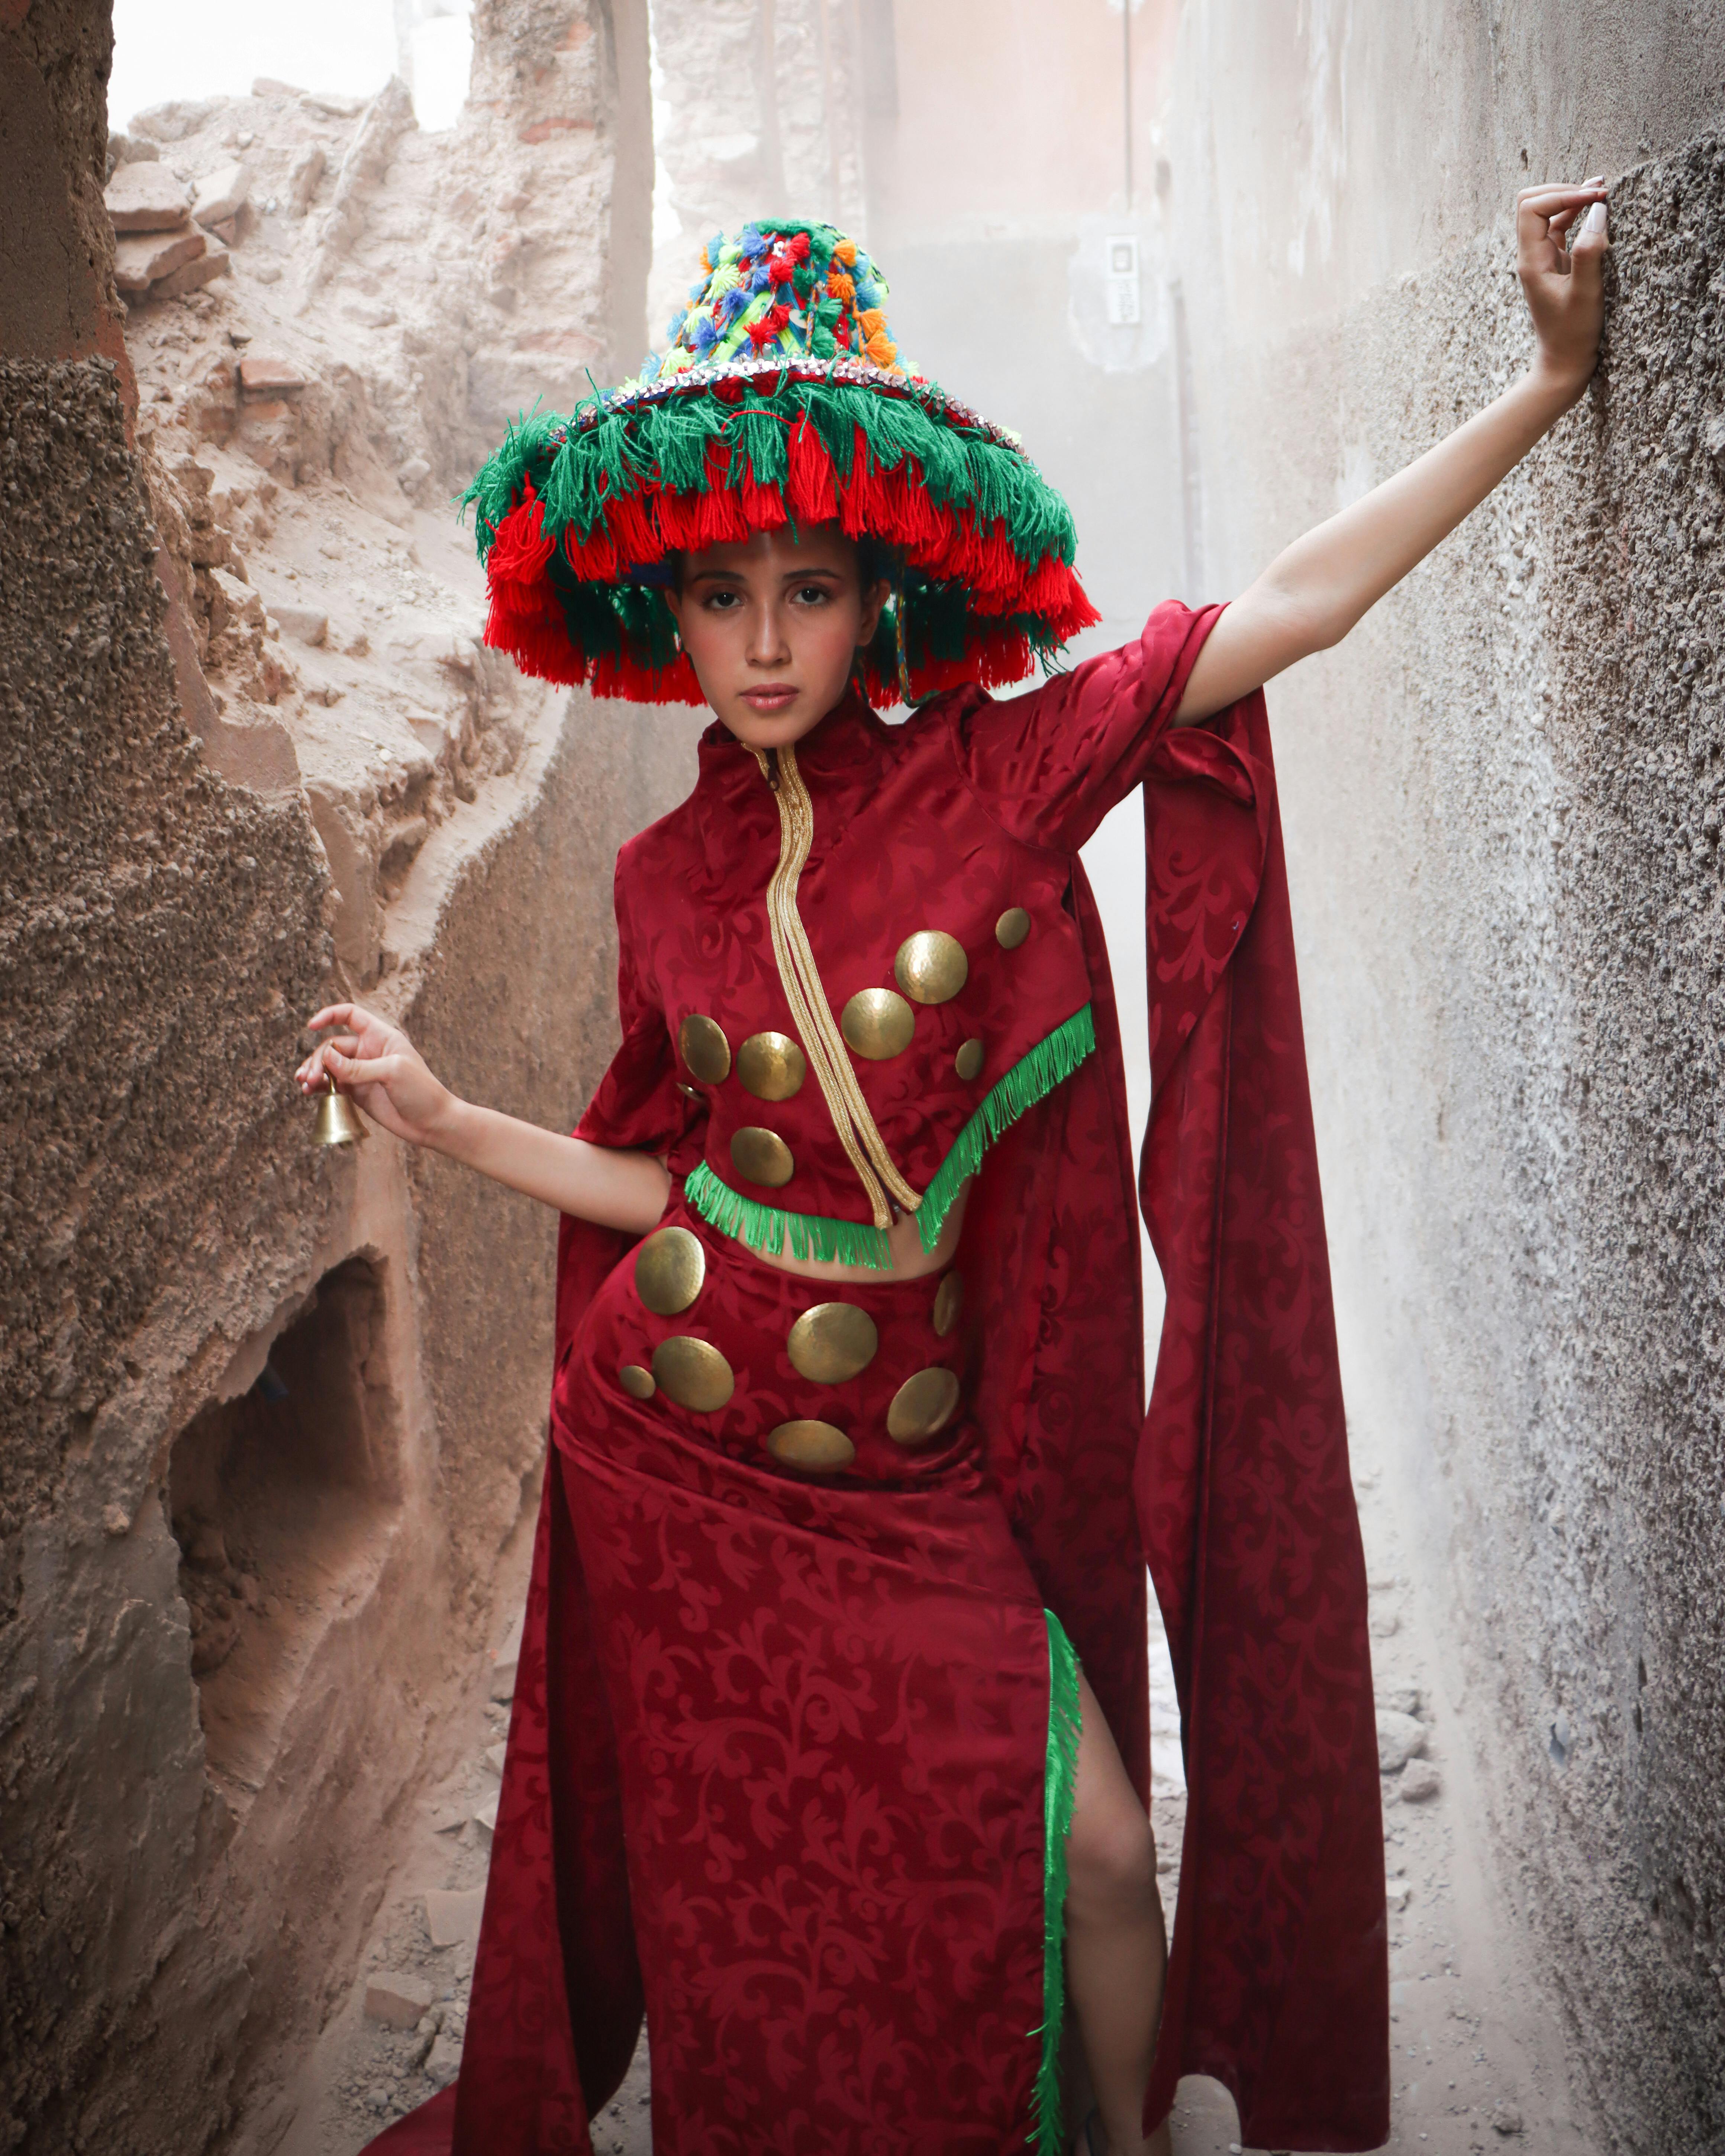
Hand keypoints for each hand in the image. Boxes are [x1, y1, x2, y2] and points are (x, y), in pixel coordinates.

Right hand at [295, 1003, 458, 1148]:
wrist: (433, 1124)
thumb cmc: (422, 1092)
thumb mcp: (392, 1072)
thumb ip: (358, 1066)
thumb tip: (326, 1057)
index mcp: (381, 1037)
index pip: (351, 1015)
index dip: (330, 1015)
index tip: (311, 1026)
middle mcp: (369, 1051)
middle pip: (333, 1045)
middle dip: (319, 1059)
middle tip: (311, 1077)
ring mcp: (361, 1073)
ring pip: (329, 1066)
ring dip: (314, 1072)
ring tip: (304, 1084)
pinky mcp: (357, 1093)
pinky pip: (332, 1085)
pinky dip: (319, 1087)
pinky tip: (308, 1092)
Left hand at [1518, 180, 1608, 403]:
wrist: (1564, 362)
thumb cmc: (1574, 334)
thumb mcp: (1586, 294)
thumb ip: (1590, 252)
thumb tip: (1598, 211)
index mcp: (1531, 262)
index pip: (1533, 209)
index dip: (1563, 195)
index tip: (1596, 198)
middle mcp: (1531, 256)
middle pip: (1532, 203)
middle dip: (1563, 191)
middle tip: (1598, 190)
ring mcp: (1541, 258)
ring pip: (1546, 213)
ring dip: (1571, 198)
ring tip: (1602, 191)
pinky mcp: (1554, 263)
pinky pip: (1559, 228)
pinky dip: (1576, 213)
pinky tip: (1597, 208)